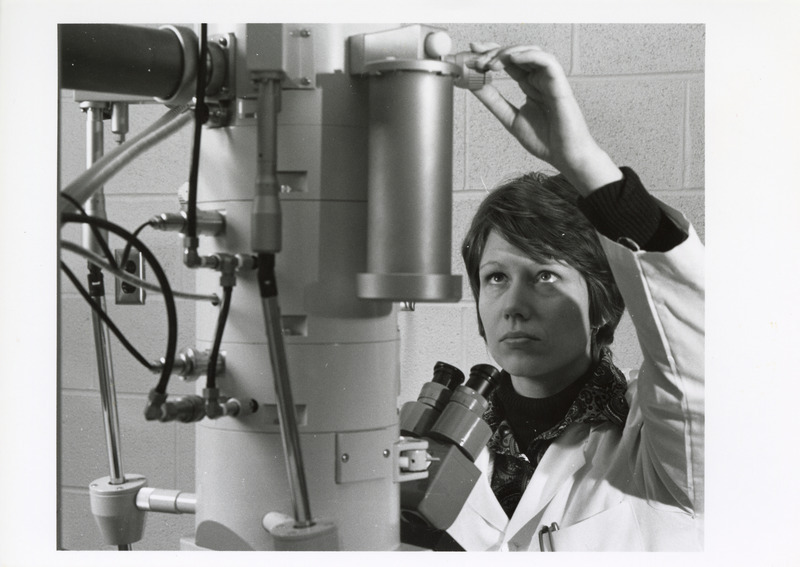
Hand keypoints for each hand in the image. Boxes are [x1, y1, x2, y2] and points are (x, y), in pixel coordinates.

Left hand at [467, 43, 621, 193]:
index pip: (508, 62)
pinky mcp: (560, 84)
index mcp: (529, 85)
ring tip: (492, 63)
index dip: (490, 53)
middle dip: (494, 51)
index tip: (471, 53)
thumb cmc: (544, 140)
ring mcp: (549, 80)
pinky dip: (529, 55)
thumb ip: (493, 100)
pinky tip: (513, 58)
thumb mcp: (510, 118)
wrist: (564, 156)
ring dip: (508, 53)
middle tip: (476, 58)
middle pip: (516, 53)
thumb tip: (473, 84)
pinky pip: (547, 61)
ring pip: (530, 52)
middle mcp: (539, 78)